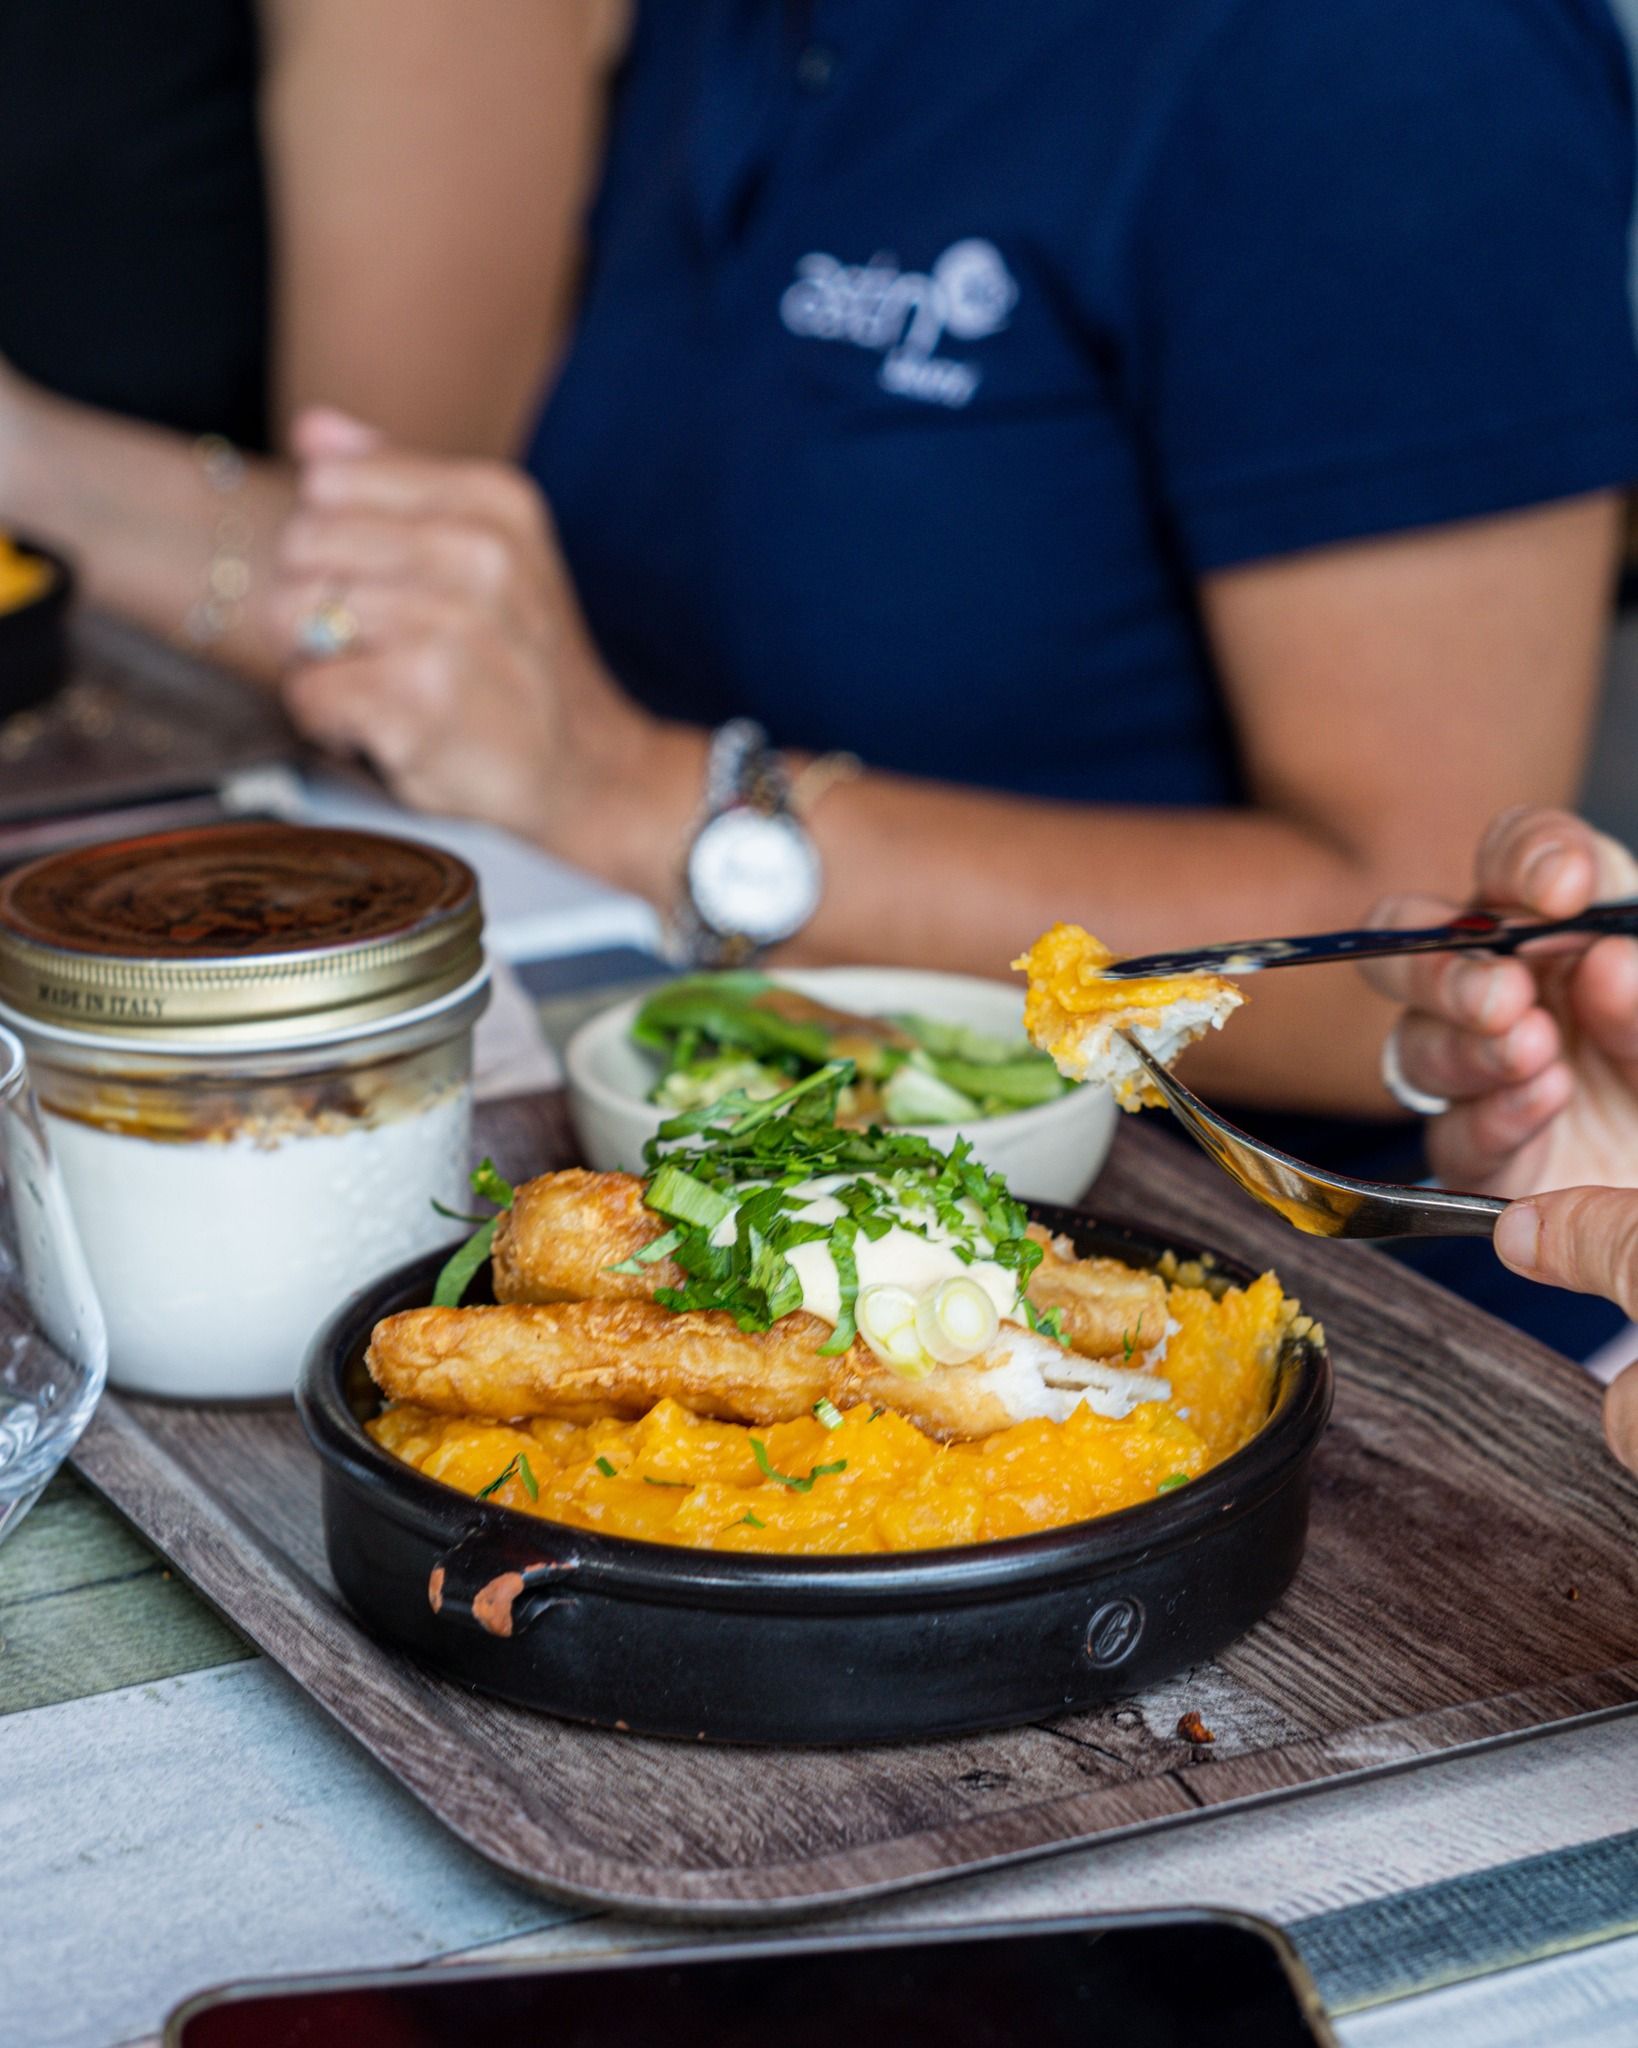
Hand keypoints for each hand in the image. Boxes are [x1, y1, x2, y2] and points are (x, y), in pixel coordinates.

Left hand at [270, 407, 652, 844]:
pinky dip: (328, 721)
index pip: (328, 481)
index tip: (386, 586)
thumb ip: (400, 481)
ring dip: (321, 665)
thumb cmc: (523, 661)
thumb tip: (312, 429)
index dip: (334, 541)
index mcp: (491, 500)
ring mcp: (448, 627)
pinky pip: (305, 691)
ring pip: (291, 617)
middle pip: (300, 545)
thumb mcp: (494, 547)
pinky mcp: (418, 700)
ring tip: (384, 685)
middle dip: (317, 603)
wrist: (589, 770)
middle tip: (379, 647)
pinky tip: (382, 727)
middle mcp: (475, 553)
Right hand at [1365, 804, 1637, 1475]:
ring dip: (1466, 1045)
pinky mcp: (1486, 1159)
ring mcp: (1482, 1071)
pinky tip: (1542, 1102)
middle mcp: (1502, 987)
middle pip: (1407, 942)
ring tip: (1532, 1052)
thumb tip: (1604, 961)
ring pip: (1414, 1044)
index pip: (1511, 857)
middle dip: (1441, 967)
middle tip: (1503, 994)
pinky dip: (1492, 1116)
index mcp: (1559, 924)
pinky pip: (1451, 1137)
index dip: (1522, 859)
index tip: (1562, 890)